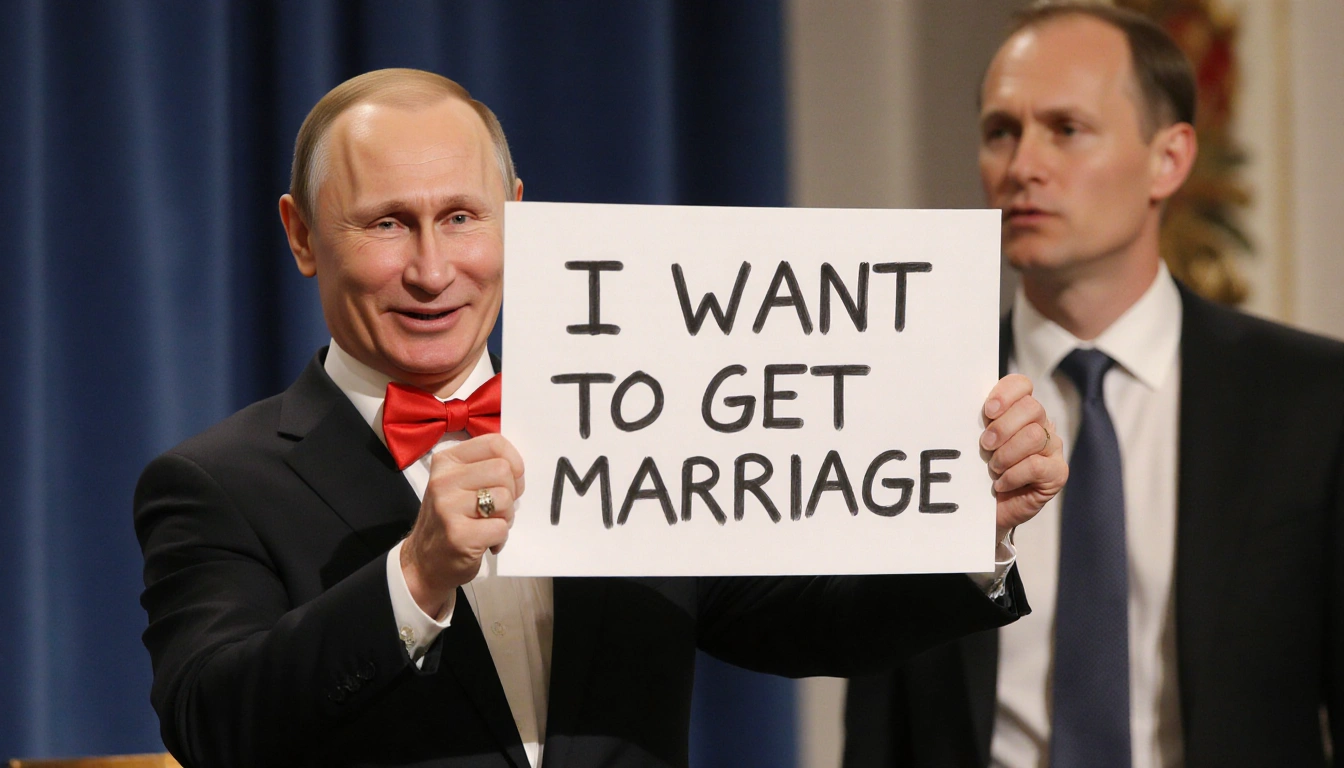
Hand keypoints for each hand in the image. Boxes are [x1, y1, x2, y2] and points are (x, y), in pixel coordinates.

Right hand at [400, 433, 525, 616]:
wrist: (424, 562)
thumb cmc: (450, 520)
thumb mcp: (457, 484)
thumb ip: (483, 467)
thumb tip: (517, 465)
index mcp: (446, 462)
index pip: (494, 443)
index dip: (514, 461)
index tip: (512, 479)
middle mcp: (443, 481)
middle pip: (503, 470)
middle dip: (511, 492)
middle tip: (499, 508)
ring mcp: (448, 508)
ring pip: (505, 498)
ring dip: (506, 516)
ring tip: (489, 525)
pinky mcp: (458, 535)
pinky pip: (501, 528)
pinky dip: (501, 538)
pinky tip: (485, 542)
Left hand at [980, 374, 1066, 544]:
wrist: (986, 510)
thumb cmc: (979, 472)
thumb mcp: (974, 443)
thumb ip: (978, 423)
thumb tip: (963, 407)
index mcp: (1020, 411)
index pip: (1022, 385)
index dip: (1006, 394)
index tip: (987, 411)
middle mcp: (1041, 425)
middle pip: (1032, 408)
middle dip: (1003, 427)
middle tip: (985, 445)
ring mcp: (1053, 448)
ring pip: (1035, 436)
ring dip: (1006, 454)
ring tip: (993, 468)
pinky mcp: (1057, 473)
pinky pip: (1036, 465)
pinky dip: (1013, 475)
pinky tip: (1001, 484)